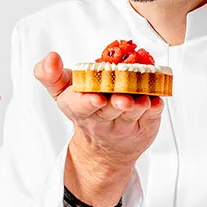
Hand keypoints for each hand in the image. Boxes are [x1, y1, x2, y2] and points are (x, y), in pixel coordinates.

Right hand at [34, 51, 164, 205]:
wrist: (105, 149)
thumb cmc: (85, 110)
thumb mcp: (62, 93)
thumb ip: (50, 75)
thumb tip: (50, 57)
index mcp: (79, 110)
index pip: (81, 108)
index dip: (88, 102)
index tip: (96, 98)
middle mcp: (102, 120)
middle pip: (110, 111)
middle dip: (117, 104)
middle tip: (122, 98)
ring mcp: (125, 126)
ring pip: (132, 115)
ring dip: (139, 106)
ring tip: (142, 99)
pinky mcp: (144, 127)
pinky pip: (151, 118)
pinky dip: (155, 109)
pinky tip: (156, 100)